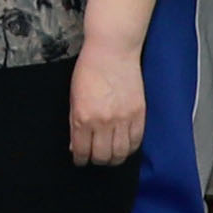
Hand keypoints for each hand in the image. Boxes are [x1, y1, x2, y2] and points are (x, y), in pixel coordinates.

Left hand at [67, 37, 149, 168]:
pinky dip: (130, 148)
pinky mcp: (139, 114)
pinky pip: (136, 141)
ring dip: (114, 159)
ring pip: (121, 153)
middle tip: (95, 158)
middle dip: (96, 161)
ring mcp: (123, 119)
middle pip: (102, 156)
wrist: (113, 51)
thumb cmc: (89, 70)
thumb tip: (75, 146)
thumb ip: (74, 123)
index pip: (82, 151)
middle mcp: (103, 122)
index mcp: (83, 117)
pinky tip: (124, 146)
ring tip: (110, 156)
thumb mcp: (74, 96)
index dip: (80, 160)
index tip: (80, 160)